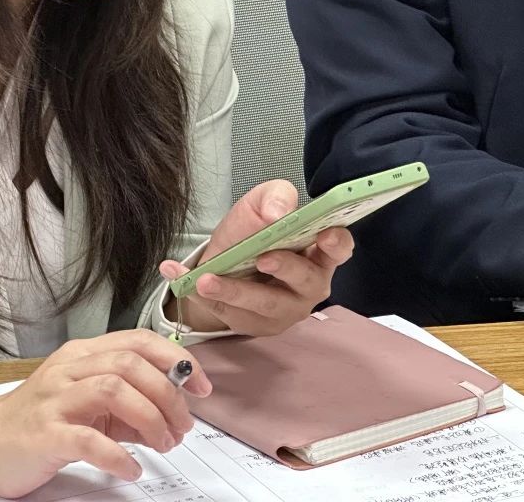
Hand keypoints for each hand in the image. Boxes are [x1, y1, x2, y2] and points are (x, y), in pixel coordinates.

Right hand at [0, 330, 212, 497]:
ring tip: (163, 445)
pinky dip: (118, 456)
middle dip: (168, 395)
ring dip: (150, 419)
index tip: (202, 387)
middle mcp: (68, 369)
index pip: (138, 341)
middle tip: (182, 428)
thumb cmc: (38, 421)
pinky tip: (132, 469)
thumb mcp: (87, 405)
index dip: (177, 360)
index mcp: (82, 355)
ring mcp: (54, 399)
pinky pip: (88, 439)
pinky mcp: (44, 433)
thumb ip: (128, 407)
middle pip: (130, 363)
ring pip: (113, 389)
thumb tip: (171, 418)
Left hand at [159, 180, 353, 335]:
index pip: (339, 249)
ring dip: (235, 291)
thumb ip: (273, 198)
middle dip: (285, 267)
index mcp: (316, 251)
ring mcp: (285, 309)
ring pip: (265, 304)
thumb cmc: (251, 233)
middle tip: (262, 258)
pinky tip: (184, 280)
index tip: (325, 236)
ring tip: (205, 279)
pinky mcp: (257, 324)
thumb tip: (278, 212)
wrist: (220, 262)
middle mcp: (308, 284)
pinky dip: (205, 296)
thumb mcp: (258, 205)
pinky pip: (233, 314)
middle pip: (306, 280)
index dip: (337, 243)